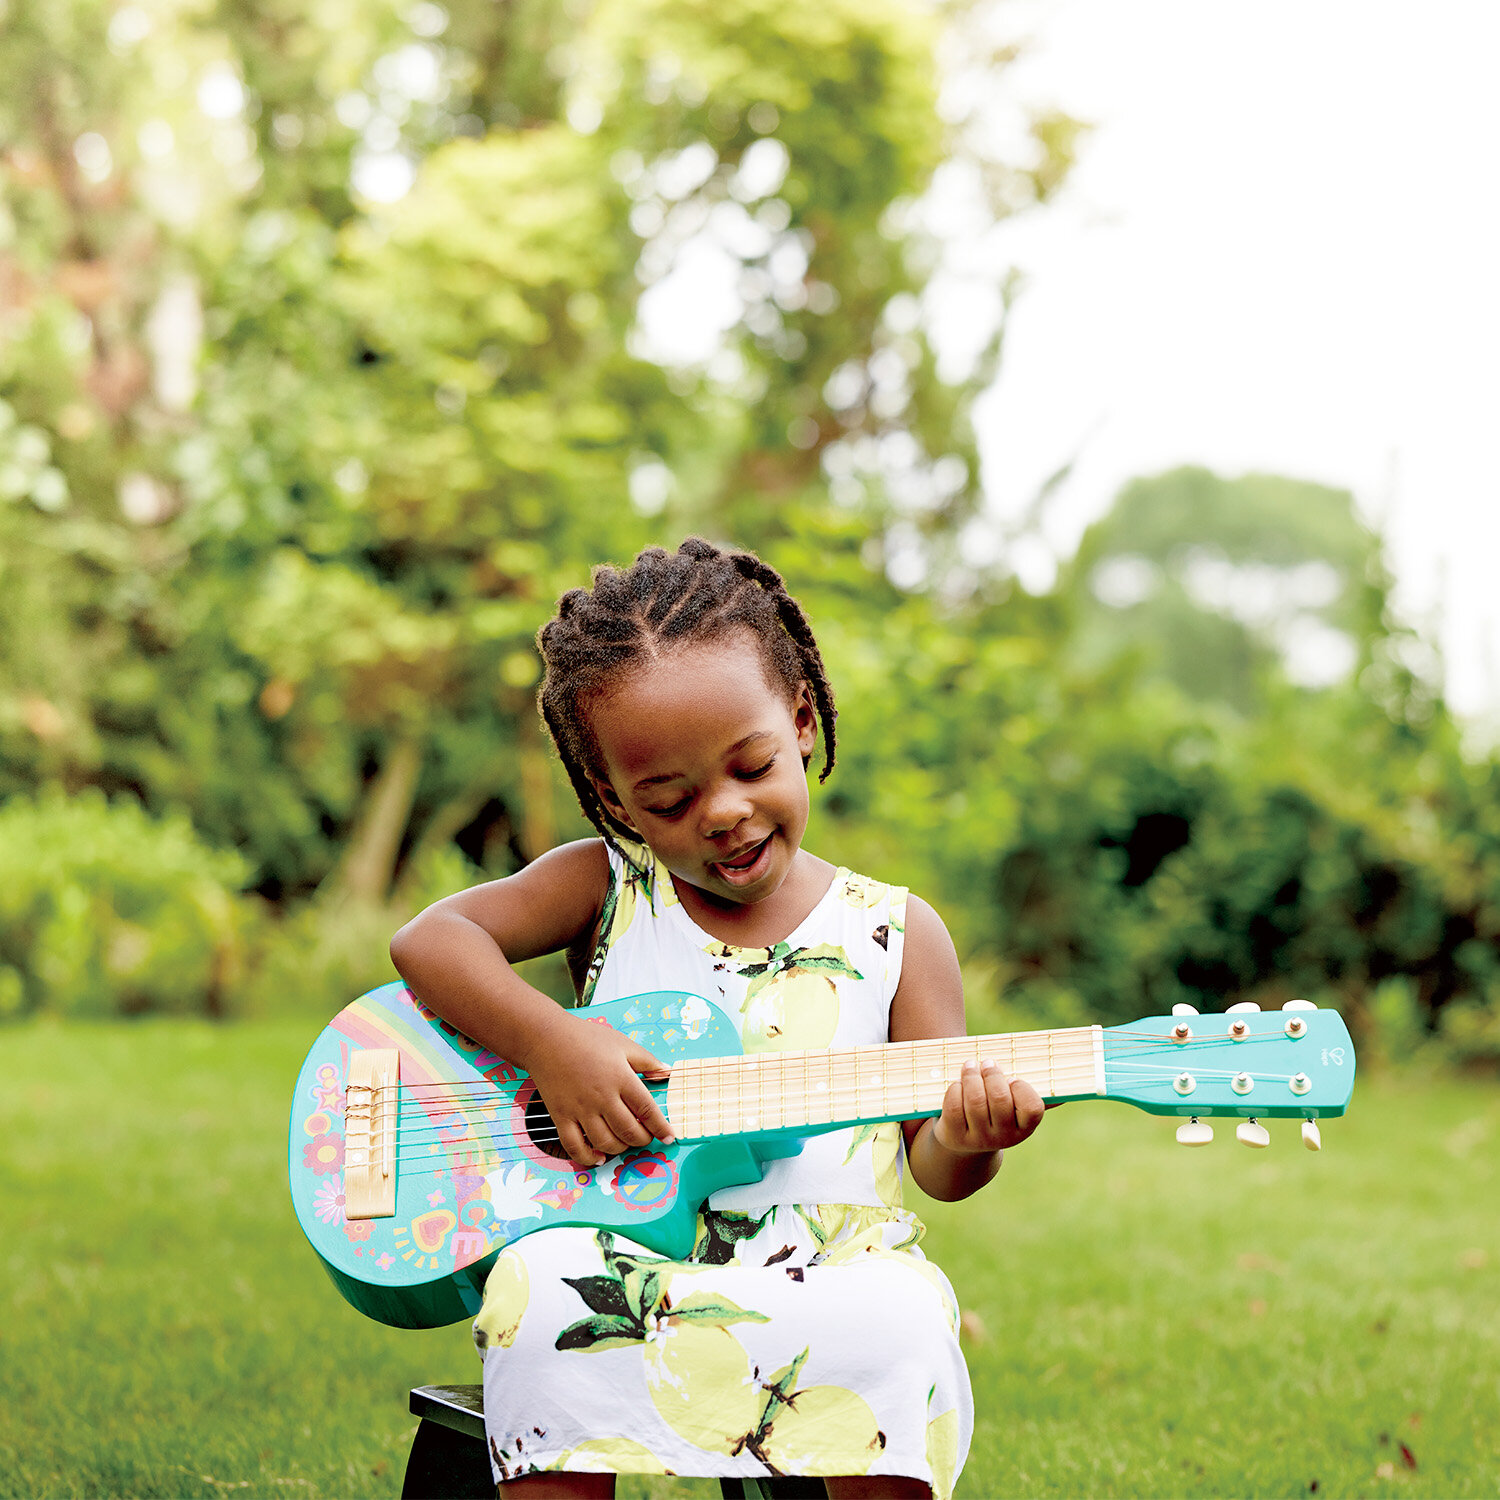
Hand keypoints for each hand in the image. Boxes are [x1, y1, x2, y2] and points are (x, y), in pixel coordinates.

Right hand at [524, 1011, 674, 1165]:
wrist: (546, 1038)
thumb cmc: (586, 1038)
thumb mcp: (623, 1044)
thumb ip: (647, 1061)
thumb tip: (667, 1073)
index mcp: (620, 1078)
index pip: (647, 1110)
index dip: (661, 1127)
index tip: (669, 1136)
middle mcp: (602, 1097)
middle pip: (628, 1130)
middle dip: (642, 1140)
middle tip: (646, 1138)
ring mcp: (580, 1109)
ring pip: (605, 1142)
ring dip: (620, 1148)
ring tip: (625, 1143)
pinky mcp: (561, 1116)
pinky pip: (575, 1146)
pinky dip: (588, 1157)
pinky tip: (599, 1157)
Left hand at [931, 1059, 1044, 1155]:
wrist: (965, 1143)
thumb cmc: (994, 1113)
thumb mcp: (1014, 1110)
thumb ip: (1032, 1098)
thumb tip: (1065, 1094)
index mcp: (1025, 1128)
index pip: (1032, 1108)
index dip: (1021, 1087)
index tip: (1012, 1078)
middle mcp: (1004, 1137)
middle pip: (1000, 1099)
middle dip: (992, 1074)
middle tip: (988, 1063)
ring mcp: (979, 1139)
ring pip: (975, 1100)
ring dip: (971, 1076)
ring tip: (970, 1066)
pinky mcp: (955, 1137)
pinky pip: (954, 1106)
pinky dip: (955, 1089)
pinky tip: (957, 1084)